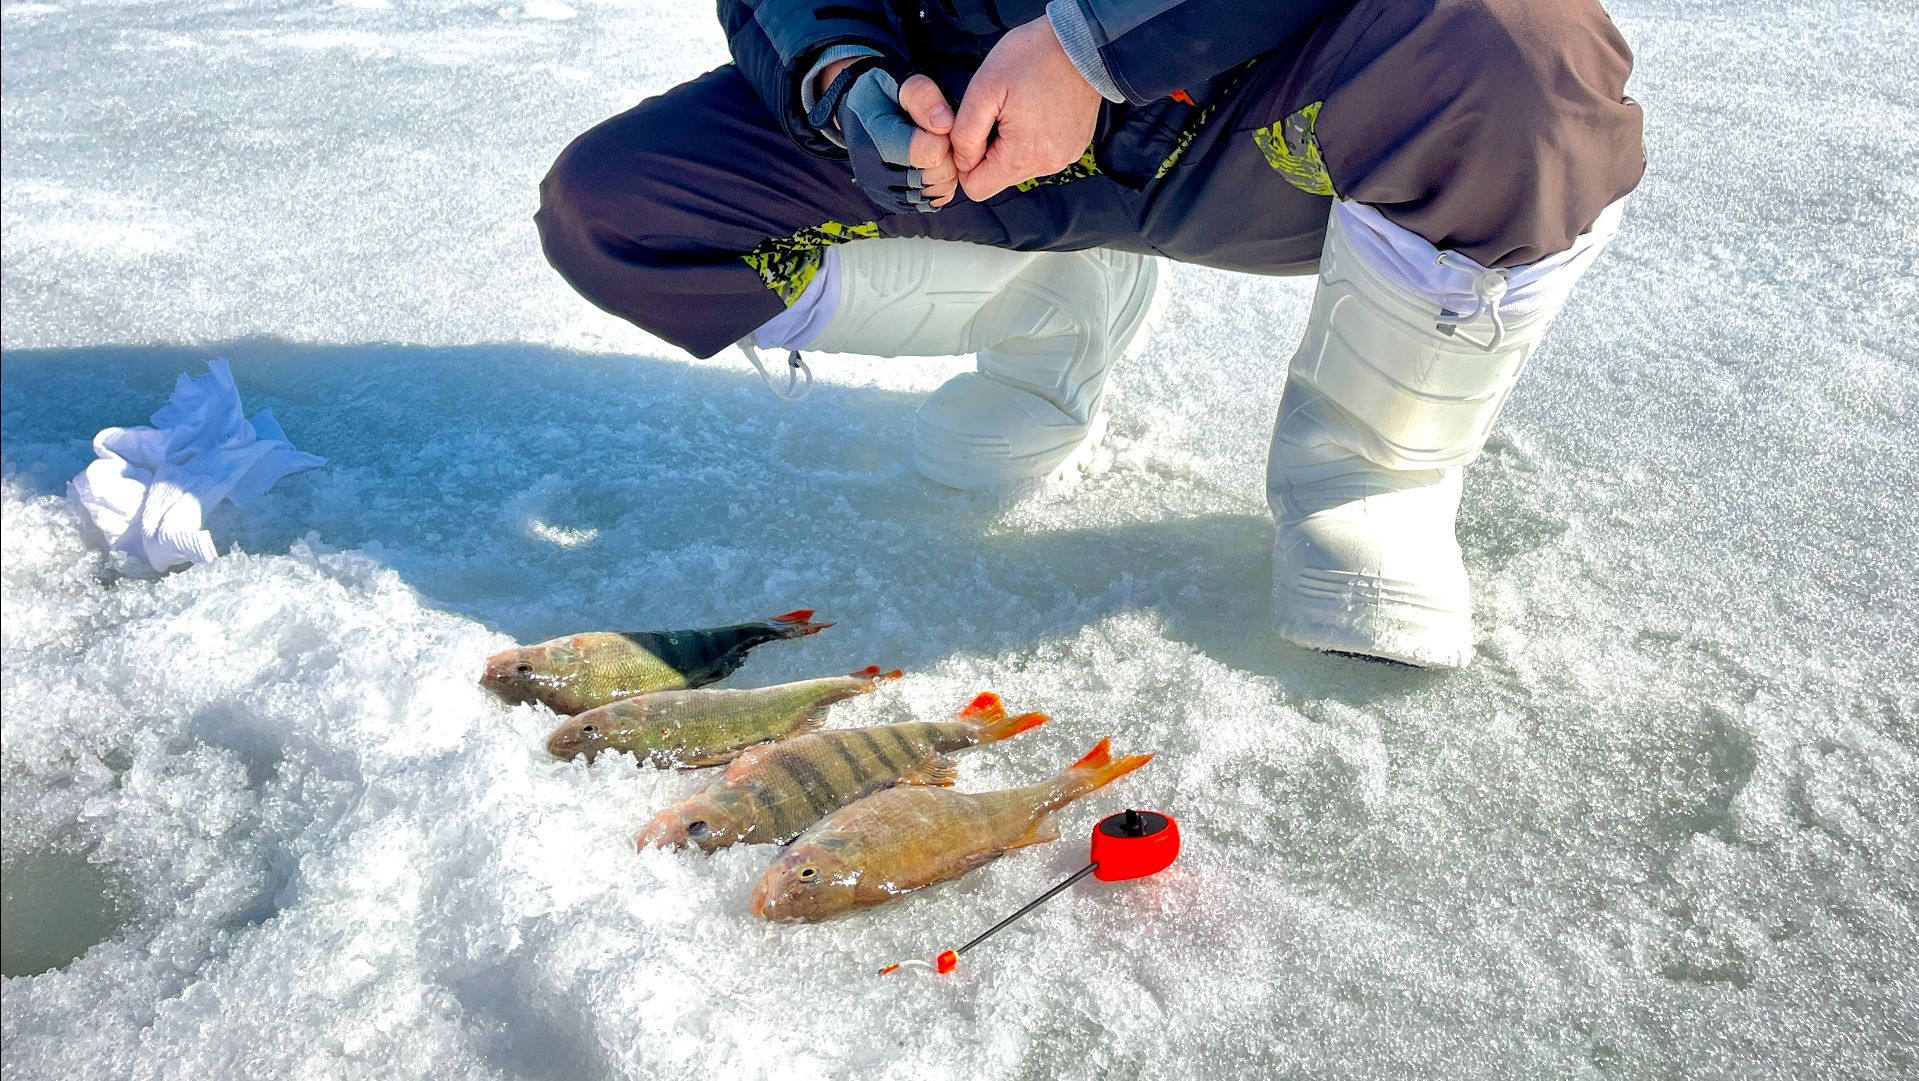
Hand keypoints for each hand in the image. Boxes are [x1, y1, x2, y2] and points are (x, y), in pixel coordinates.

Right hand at [816, 62, 959, 210]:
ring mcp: (883, 194)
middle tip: (936, 134)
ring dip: (946, 168)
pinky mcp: (894, 204)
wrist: (860, 113)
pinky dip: (940, 183)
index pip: (930, 153)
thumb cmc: (883, 94)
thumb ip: (922, 95)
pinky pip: (935, 201)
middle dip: (947, 152)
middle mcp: (873, 175)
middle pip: (939, 174)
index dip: (944, 134)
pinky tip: (929, 164)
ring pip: (941, 190)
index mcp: (873, 142)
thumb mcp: (898, 80)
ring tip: (932, 146)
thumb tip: (944, 124)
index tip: (937, 121)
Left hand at [951, 17, 1102, 201]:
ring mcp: (1065, 157)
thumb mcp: (983, 88)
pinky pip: (1042, 152)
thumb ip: (965, 133)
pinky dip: (1034, 136)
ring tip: (1021, 106)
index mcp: (1021, 157)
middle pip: (999, 177)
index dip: (965, 163)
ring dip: (1012, 142)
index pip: (977, 189)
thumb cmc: (1034, 58)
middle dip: (989, 150)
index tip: (972, 133)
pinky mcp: (1075, 146)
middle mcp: (1046, 165)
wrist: (1084, 42)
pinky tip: (1038, 108)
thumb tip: (962, 161)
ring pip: (1020, 165)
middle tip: (998, 111)